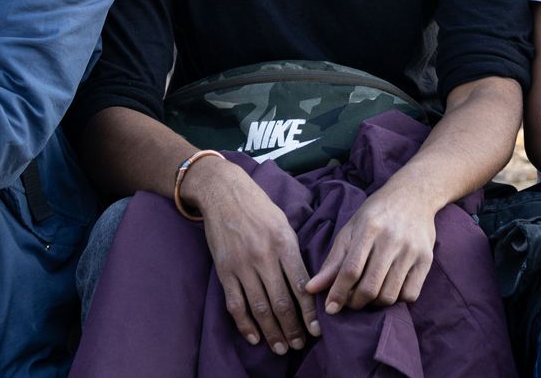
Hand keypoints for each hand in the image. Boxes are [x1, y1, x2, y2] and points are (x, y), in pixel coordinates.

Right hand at [189, 158, 319, 355]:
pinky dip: (245, 324)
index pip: (301, 286)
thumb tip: (308, 284)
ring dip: (272, 332)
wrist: (224, 192)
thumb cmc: (259, 207)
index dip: (310, 313)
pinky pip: (235, 304)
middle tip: (299, 345)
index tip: (316, 331)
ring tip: (281, 347)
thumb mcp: (284, 224)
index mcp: (284, 243)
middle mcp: (264, 256)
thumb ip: (294, 253)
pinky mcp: (224, 270)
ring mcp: (242, 265)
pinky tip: (254, 337)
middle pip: (281, 302)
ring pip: (260, 307)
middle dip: (292, 328)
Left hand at [306, 181, 437, 314]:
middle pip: (370, 287)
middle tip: (350, 302)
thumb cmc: (376, 214)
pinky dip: (396, 300)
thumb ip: (333, 261)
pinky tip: (389, 289)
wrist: (413, 194)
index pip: (351, 270)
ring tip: (368, 295)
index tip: (330, 308)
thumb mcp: (351, 230)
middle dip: (355, 303)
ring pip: (390, 295)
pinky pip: (410, 294)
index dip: (338, 293)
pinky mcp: (426, 259)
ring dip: (374, 303)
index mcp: (369, 228)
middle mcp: (392, 239)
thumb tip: (312, 289)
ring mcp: (411, 250)